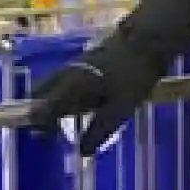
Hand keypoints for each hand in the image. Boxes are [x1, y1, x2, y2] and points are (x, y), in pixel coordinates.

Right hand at [26, 39, 171, 157]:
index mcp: (69, 88)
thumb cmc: (133, 74)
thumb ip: (99, 131)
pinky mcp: (87, 58)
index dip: (42, 127)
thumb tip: (82, 152)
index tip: (47, 140)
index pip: (43, 111)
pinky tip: (82, 99)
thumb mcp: (119, 109)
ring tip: (65, 116)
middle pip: (40, 94)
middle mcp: (66, 75)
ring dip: (52, 101)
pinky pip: (65, 78)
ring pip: (52, 85)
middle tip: (49, 128)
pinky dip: (64, 91)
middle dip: (40, 112)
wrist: (149, 37)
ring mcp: (75, 64)